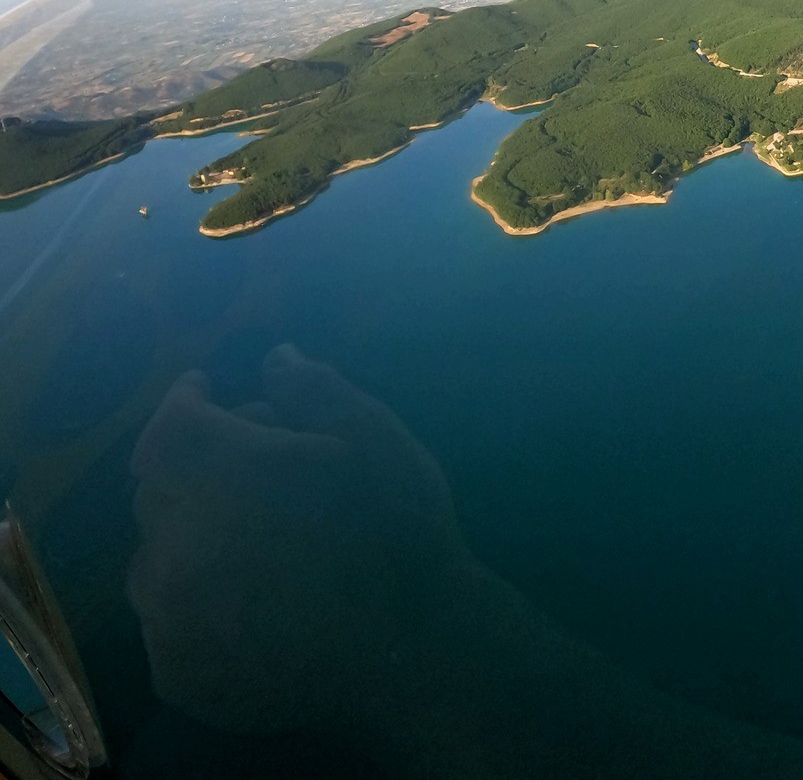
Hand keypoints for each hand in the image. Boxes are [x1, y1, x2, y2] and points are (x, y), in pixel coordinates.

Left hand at [127, 345, 469, 736]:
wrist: (417, 653)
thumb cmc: (400, 533)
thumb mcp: (377, 438)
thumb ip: (315, 391)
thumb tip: (274, 358)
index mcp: (220, 475)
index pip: (171, 423)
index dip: (189, 401)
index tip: (208, 391)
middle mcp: (174, 545)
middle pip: (159, 491)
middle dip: (197, 472)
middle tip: (252, 474)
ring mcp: (169, 618)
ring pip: (155, 561)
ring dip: (190, 540)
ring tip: (249, 547)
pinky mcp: (177, 673)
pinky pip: (168, 624)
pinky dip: (197, 606)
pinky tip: (252, 605)